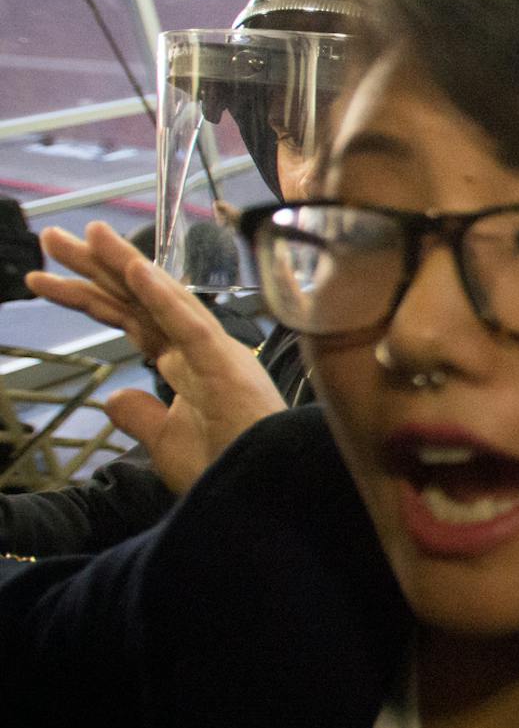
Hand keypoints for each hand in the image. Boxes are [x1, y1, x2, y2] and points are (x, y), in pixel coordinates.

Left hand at [27, 221, 286, 494]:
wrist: (264, 493)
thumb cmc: (225, 468)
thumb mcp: (165, 443)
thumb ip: (139, 415)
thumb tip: (114, 396)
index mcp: (184, 364)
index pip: (128, 318)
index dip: (88, 296)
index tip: (45, 278)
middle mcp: (196, 349)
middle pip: (136, 300)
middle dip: (94, 268)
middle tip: (53, 238)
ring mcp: (212, 353)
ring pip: (161, 299)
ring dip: (124, 264)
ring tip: (88, 234)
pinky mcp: (225, 364)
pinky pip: (190, 325)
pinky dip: (163, 297)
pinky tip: (136, 270)